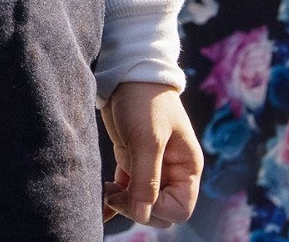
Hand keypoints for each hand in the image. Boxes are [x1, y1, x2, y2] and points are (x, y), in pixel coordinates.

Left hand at [101, 82, 202, 225]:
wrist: (127, 73)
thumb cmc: (144, 101)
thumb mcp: (147, 139)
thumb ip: (146, 178)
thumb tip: (142, 214)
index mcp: (187, 168)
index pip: (180, 209)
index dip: (156, 210)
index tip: (132, 198)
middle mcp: (173, 172)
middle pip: (161, 211)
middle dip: (138, 209)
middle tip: (113, 193)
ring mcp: (152, 168)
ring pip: (142, 203)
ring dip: (124, 204)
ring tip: (104, 191)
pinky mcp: (132, 161)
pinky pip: (127, 190)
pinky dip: (116, 199)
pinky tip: (101, 203)